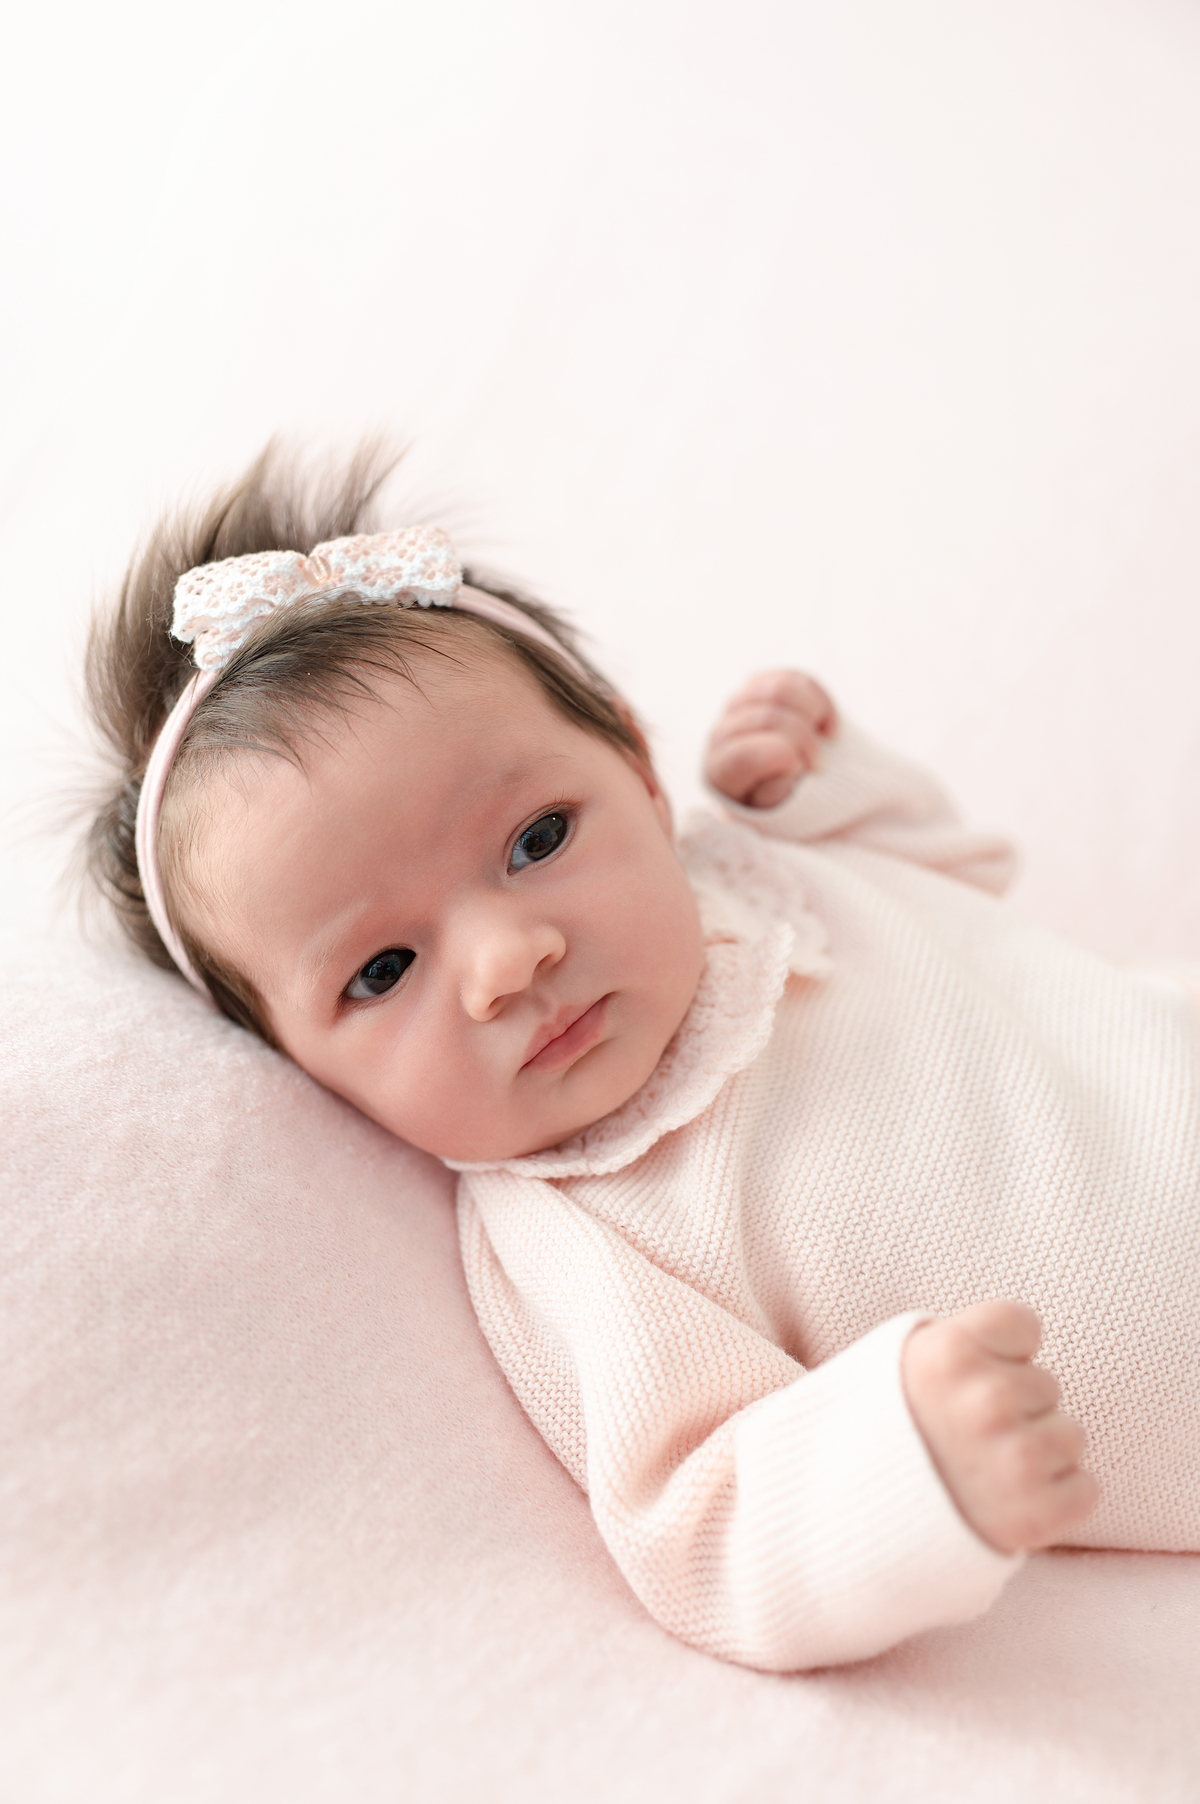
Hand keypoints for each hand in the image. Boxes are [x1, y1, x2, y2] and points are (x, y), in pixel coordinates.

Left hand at [704, 670, 837, 808]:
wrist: (783, 787)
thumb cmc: (778, 804)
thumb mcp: (776, 814)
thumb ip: (775, 798)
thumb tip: (784, 773)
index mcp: (720, 772)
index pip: (747, 755)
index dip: (786, 759)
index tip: (808, 773)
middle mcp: (721, 735)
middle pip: (768, 718)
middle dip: (806, 739)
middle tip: (820, 765)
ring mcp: (737, 706)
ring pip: (780, 689)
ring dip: (814, 713)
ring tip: (825, 739)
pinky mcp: (758, 687)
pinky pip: (792, 678)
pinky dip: (818, 699)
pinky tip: (825, 723)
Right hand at [902, 1301, 1098, 1554]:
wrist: (858, 1522)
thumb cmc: (893, 1431)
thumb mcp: (906, 1359)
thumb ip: (967, 1337)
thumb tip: (1026, 1333)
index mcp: (950, 1352)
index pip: (1024, 1324)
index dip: (1000, 1352)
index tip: (965, 1379)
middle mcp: (985, 1401)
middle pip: (1046, 1384)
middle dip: (1017, 1408)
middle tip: (966, 1434)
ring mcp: (1014, 1460)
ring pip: (1071, 1435)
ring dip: (1038, 1453)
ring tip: (986, 1469)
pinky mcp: (1035, 1515)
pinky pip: (1085, 1489)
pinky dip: (1057, 1499)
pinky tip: (1009, 1500)